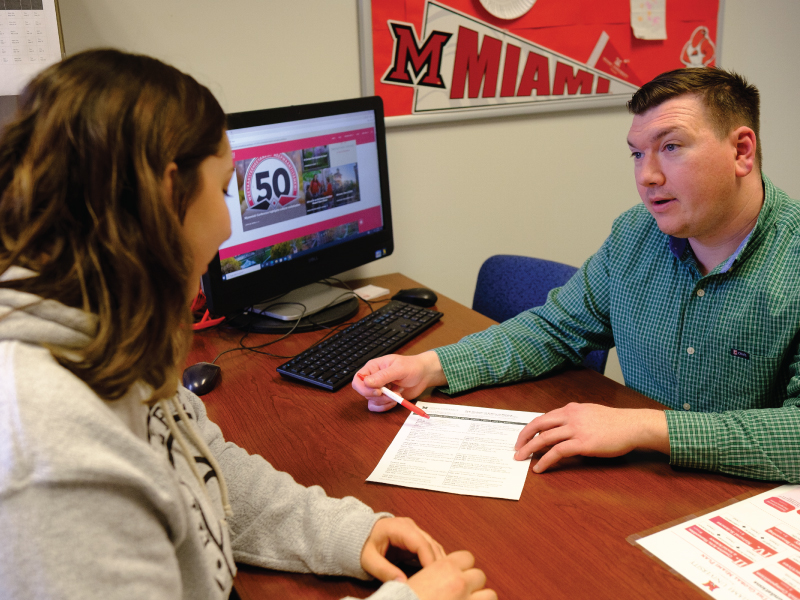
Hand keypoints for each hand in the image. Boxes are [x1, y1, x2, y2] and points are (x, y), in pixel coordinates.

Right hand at [352, 351, 446, 412]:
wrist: (424, 375)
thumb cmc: (412, 367)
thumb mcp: (398, 369)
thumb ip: (383, 376)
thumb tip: (366, 382)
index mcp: (373, 367)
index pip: (358, 379)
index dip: (364, 388)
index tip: (378, 391)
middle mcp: (373, 378)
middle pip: (364, 392)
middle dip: (378, 397)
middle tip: (392, 395)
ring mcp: (379, 389)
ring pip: (370, 401)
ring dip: (383, 403)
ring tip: (397, 396)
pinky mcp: (385, 398)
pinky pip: (377, 407)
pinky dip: (385, 407)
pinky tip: (395, 401)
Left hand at [360, 517, 445, 582]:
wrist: (357, 533)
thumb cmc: (362, 544)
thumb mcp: (369, 559)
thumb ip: (384, 571)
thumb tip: (403, 583)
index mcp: (398, 527)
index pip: (420, 543)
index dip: (429, 560)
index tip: (433, 578)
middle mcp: (410, 526)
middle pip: (431, 544)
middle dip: (437, 563)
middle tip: (440, 582)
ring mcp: (414, 531)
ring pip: (433, 546)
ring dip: (438, 562)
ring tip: (440, 580)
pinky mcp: (415, 539)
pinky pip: (429, 549)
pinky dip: (434, 561)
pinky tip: (435, 574)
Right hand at [407, 551, 496, 599]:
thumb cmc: (407, 599)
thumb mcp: (418, 580)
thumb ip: (435, 573)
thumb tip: (444, 575)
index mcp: (445, 568)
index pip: (467, 557)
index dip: (464, 568)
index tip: (458, 577)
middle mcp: (459, 582)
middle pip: (480, 575)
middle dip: (474, 585)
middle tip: (463, 595)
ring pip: (490, 595)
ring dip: (482, 599)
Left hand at [513, 403, 668, 472]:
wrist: (632, 426)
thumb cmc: (614, 423)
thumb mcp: (590, 414)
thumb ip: (574, 419)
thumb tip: (560, 431)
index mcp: (571, 409)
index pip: (543, 417)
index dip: (530, 428)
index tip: (522, 438)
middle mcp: (570, 416)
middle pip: (538, 425)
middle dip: (523, 437)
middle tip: (515, 448)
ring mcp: (576, 429)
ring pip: (544, 438)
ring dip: (529, 449)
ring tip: (520, 459)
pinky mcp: (582, 443)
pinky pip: (557, 452)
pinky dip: (545, 460)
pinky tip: (539, 468)